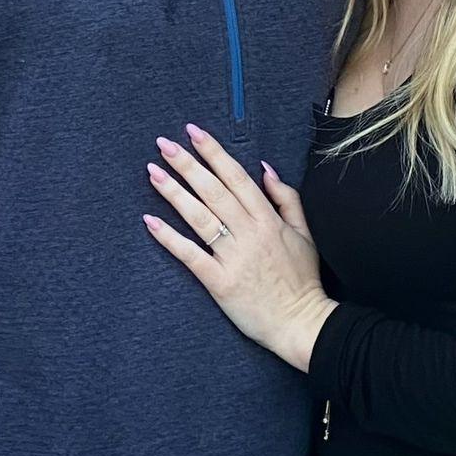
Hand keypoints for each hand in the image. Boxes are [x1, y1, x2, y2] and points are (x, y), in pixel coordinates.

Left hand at [144, 124, 334, 370]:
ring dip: (174, 193)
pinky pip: (191, 255)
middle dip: (187, 164)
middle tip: (163, 144)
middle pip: (213, 191)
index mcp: (268, 219)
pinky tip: (150, 221)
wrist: (301, 323)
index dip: (214, 153)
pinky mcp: (220, 282)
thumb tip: (265, 169)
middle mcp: (249, 233)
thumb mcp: (304, 233)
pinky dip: (169, 238)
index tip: (194, 132)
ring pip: (200, 218)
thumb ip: (287, 198)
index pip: (236, 177)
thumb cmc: (303, 280)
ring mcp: (233, 258)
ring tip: (152, 173)